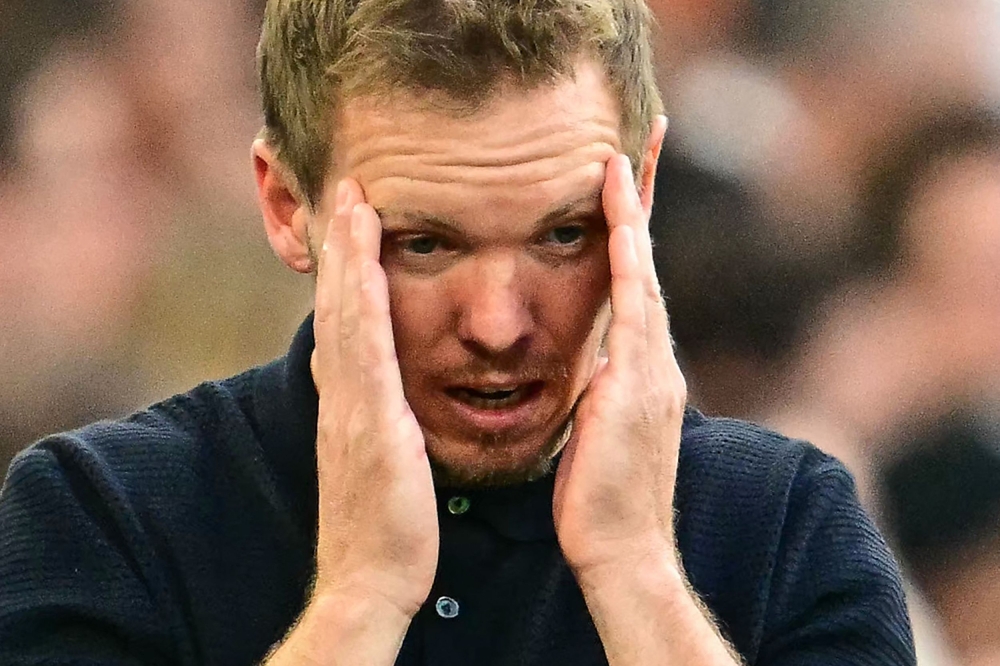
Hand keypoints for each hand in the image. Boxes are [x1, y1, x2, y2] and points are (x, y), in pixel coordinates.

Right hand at [310, 178, 437, 618]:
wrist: (372, 577)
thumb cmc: (390, 525)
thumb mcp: (387, 459)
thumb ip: (387, 422)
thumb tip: (396, 400)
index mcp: (354, 402)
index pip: (351, 321)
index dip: (351, 270)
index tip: (359, 222)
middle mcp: (344, 394)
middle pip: (341, 305)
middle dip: (342, 245)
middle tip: (349, 189)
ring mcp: (351, 404)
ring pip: (347, 313)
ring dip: (348, 254)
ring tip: (354, 200)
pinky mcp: (368, 420)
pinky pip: (364, 345)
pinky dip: (362, 295)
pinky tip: (367, 257)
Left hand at [553, 152, 686, 579]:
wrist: (622, 554)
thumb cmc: (601, 500)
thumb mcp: (598, 433)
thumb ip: (599, 393)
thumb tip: (589, 372)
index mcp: (639, 370)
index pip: (632, 284)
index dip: (627, 230)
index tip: (618, 182)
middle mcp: (653, 359)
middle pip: (646, 263)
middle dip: (641, 202)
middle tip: (642, 140)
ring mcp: (652, 369)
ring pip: (643, 274)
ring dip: (633, 215)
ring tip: (625, 157)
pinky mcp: (639, 385)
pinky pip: (634, 307)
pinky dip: (629, 260)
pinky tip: (621, 219)